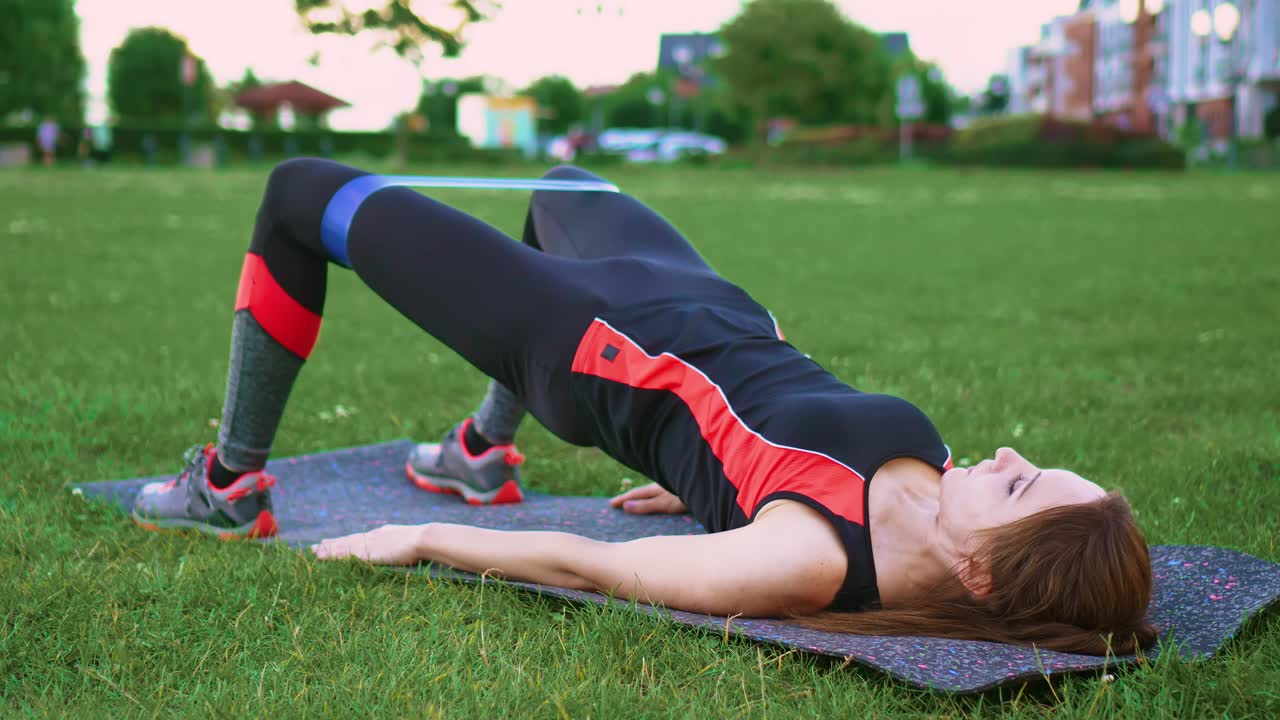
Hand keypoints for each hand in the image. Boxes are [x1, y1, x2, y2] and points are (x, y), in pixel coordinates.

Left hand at [312, 523, 428, 564]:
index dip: (347, 541)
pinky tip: (320, 557)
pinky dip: (331, 555)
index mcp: (383, 534)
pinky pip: (343, 554)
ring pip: (342, 546)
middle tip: (316, 547)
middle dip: (332, 544)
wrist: (423, 539)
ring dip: (327, 549)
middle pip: (347, 540)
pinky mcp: (366, 552)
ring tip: (313, 551)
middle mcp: (372, 536)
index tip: (336, 542)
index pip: (361, 538)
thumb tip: (410, 550)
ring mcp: (368, 543)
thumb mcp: (412, 543)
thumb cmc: (424, 543)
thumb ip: (405, 546)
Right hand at [609, 483, 687, 514]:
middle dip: (632, 498)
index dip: (623, 499)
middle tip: (619, 503)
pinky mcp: (683, 494)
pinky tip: (660, 506)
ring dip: (645, 499)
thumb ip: (646, 505)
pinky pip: (665, 498)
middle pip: (645, 493)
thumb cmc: (688, 496)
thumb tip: (625, 506)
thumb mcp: (665, 503)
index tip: (610, 504)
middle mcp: (664, 487)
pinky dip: (657, 502)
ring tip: (636, 504)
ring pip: (655, 494)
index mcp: (657, 488)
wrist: (710, 489)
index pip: (636, 494)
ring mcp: (674, 489)